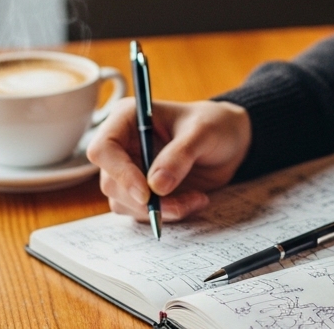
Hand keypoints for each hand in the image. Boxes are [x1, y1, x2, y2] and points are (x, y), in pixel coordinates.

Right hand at [87, 98, 250, 221]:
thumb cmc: (215, 125)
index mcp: (127, 119)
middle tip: (181, 204)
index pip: (103, 149)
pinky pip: (142, 213)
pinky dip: (168, 214)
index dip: (120, 173)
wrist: (230, 141)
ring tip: (196, 199)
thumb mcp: (203, 133)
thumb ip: (179, 156)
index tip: (147, 193)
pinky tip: (194, 200)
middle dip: (145, 201)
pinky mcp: (143, 191)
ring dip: (160, 210)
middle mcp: (123, 146)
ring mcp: (131, 170)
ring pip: (125, 203)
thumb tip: (155, 186)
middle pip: (111, 183)